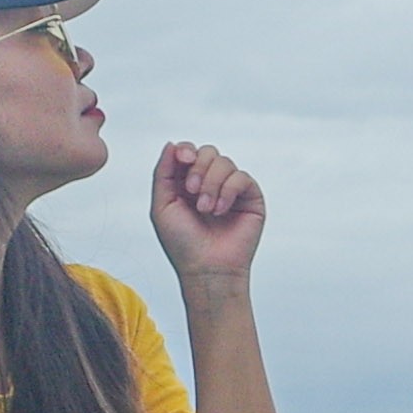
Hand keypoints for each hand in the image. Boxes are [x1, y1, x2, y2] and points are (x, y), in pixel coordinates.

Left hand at [152, 141, 265, 283]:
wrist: (206, 269)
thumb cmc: (182, 244)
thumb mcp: (162, 206)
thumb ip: (163, 173)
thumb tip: (172, 144)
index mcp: (187, 184)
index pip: (189, 152)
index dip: (186, 150)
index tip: (183, 159)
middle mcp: (210, 184)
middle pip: (208, 151)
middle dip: (198, 168)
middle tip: (192, 191)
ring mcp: (231, 190)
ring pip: (224, 162)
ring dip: (212, 184)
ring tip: (205, 209)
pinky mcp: (250, 197)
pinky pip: (241, 177)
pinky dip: (228, 191)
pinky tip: (220, 211)